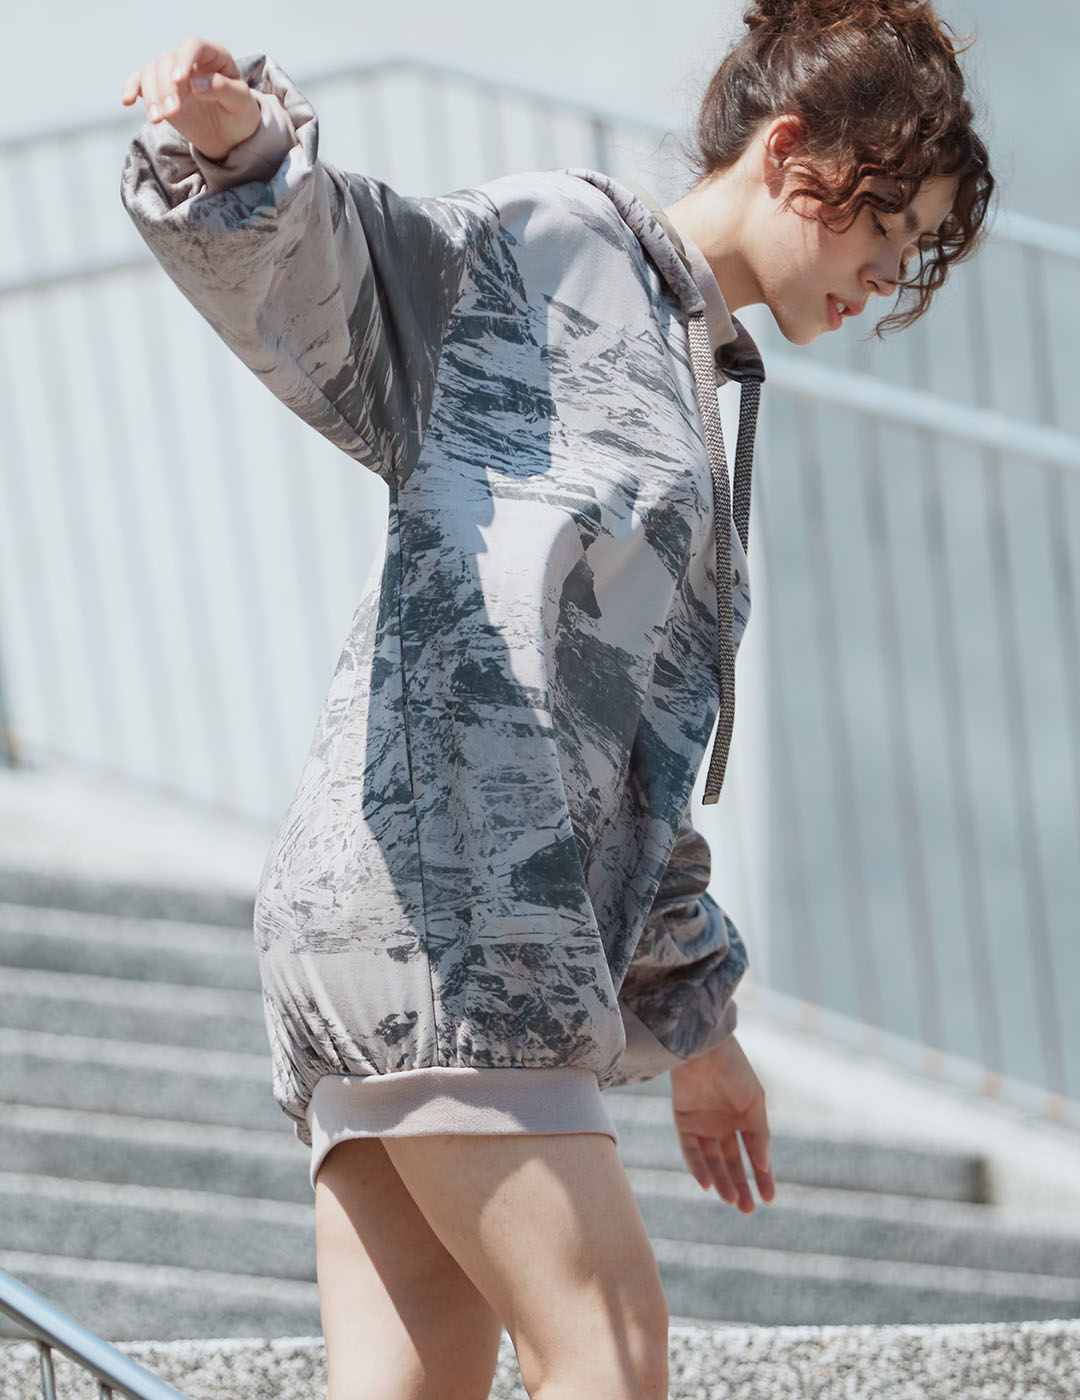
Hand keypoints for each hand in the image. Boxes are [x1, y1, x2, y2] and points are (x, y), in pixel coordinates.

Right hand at [119, 35, 260, 161]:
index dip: (183, 59)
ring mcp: (172, 73)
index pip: (193, 45)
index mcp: (213, 55)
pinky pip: (139, 82)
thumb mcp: (240, 103)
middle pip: (167, 61)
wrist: (230, 136)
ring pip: (150, 72)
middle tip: (172, 113)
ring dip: (151, 95)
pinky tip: (128, 101)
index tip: (179, 81)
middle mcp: (189, 59)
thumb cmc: (239, 115)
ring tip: (157, 119)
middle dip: (165, 87)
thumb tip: (195, 83)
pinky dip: (131, 89)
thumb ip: (222, 89)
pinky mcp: (160, 89)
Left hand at [669, 1032, 774, 1211]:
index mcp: (744, 1118)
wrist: (704, 1048)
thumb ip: (759, 1135)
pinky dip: (698, 1167)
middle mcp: (723, 1124)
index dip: (762, 1177)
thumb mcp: (755, 1103)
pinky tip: (707, 1185)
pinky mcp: (683, 1121)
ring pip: (712, 1161)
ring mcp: (703, 1124)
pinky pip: (690, 1150)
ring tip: (731, 1200)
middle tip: (747, 1210)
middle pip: (732, 1163)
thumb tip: (763, 1166)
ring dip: (721, 1181)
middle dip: (740, 1186)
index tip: (769, 1200)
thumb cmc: (735, 1071)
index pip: (753, 1154)